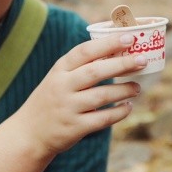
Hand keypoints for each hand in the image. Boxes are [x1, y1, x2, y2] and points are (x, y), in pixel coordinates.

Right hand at [18, 34, 145, 154]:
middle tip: (142, 60)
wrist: (29, 133)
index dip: (108, 44)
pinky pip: (102, 119)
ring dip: (123, 90)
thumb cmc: (52, 99)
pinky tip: (128, 107)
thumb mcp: (59, 78)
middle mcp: (62, 86)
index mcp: (60, 69)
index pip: (85, 51)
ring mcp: (68, 108)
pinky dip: (119, 112)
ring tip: (137, 87)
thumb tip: (119, 50)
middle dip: (122, 64)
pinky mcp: (75, 128)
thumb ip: (82, 66)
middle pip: (96, 72)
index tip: (129, 37)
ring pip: (102, 96)